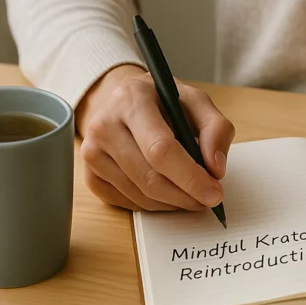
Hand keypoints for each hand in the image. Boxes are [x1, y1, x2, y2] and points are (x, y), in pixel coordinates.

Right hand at [77, 64, 235, 211]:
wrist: (122, 100)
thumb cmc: (161, 101)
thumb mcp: (195, 101)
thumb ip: (215, 128)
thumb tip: (216, 169)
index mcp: (131, 100)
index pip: (160, 149)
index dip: (190, 177)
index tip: (214, 192)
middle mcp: (104, 125)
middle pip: (149, 177)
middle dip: (186, 195)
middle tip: (209, 199)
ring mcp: (91, 152)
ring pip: (139, 194)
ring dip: (172, 202)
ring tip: (192, 195)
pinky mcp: (89, 175)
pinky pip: (126, 202)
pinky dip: (153, 204)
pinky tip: (168, 193)